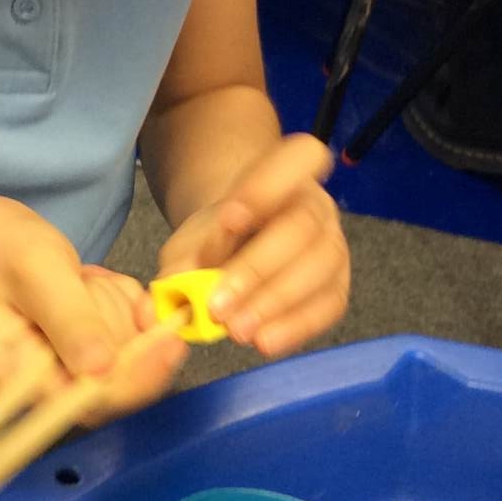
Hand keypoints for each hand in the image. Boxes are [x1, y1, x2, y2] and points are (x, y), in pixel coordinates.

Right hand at [0, 199, 186, 424]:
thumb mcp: (37, 269)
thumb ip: (70, 319)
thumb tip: (103, 370)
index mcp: (6, 376)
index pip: (79, 404)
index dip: (132, 381)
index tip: (169, 343)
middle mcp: (29, 393)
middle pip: (109, 387)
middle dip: (122, 331)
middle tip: (91, 280)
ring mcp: (53, 381)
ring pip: (121, 364)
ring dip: (120, 314)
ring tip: (84, 278)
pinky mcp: (74, 366)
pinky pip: (122, 350)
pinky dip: (122, 312)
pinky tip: (94, 284)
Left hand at [156, 135, 349, 358]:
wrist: (237, 253)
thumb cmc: (217, 240)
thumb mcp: (190, 243)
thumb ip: (179, 265)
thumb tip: (164, 301)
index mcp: (287, 173)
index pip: (299, 158)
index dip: (267, 186)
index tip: (228, 218)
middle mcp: (318, 206)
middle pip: (301, 227)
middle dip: (257, 268)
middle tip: (218, 305)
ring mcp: (334, 247)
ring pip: (319, 268)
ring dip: (275, 302)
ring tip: (236, 330)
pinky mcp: (337, 287)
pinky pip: (327, 306)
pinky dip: (296, 327)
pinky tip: (265, 342)